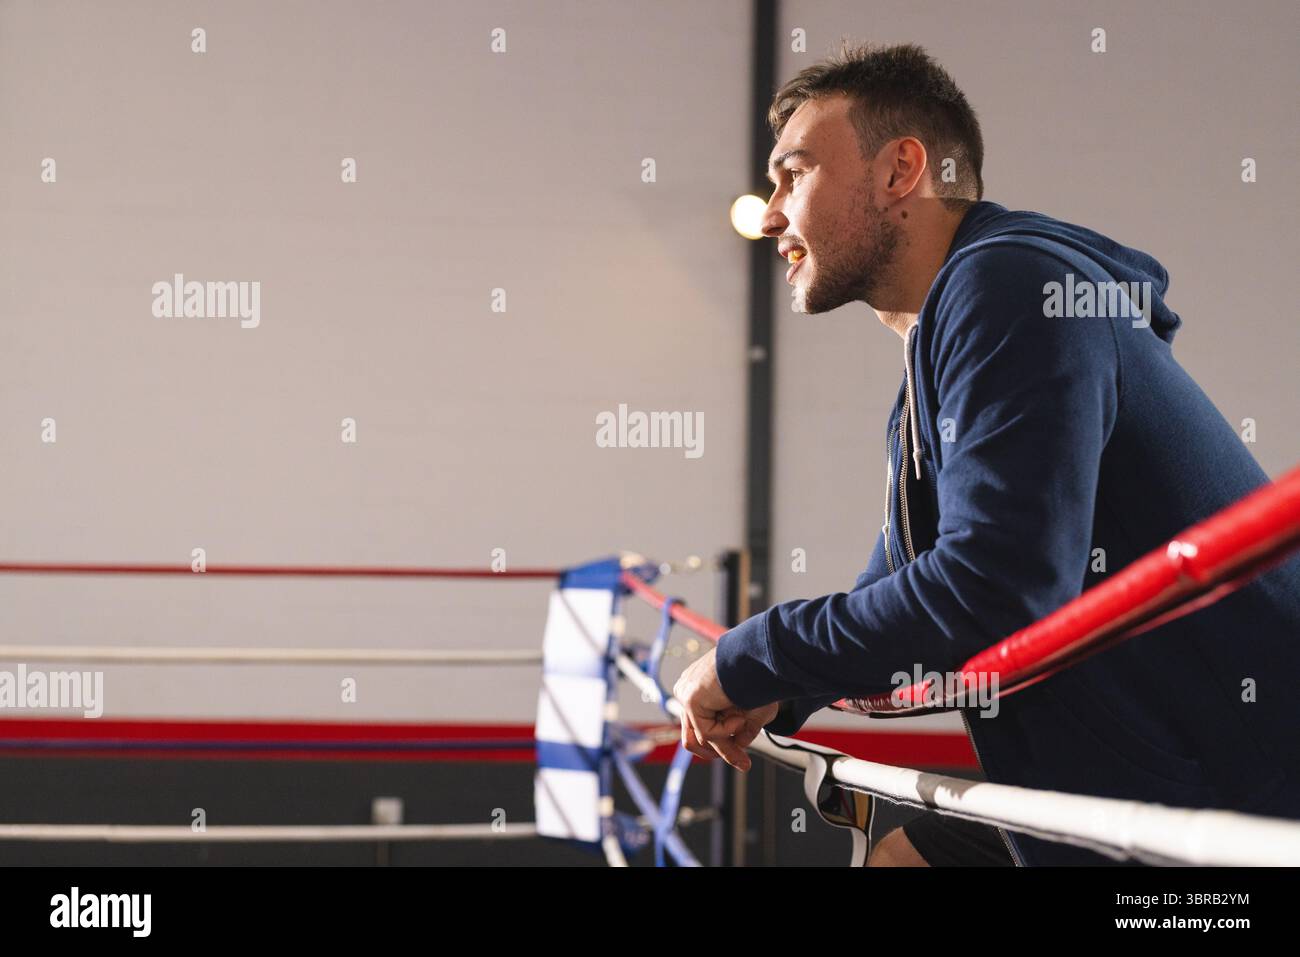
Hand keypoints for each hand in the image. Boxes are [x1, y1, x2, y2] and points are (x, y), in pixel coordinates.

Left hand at [672, 648, 779, 770]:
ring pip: (700, 738)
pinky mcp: (690, 699)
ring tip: (744, 734)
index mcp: (699, 688)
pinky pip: (706, 732)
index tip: (744, 762)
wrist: (758, 659)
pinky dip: (727, 730)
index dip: (722, 746)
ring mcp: (686, 694)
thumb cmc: (759, 677)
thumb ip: (743, 730)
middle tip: (744, 764)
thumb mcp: (753, 711)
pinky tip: (739, 715)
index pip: (701, 725)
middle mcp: (689, 690)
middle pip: (696, 736)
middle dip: (722, 753)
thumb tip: (739, 748)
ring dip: (725, 744)